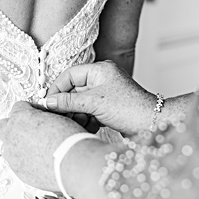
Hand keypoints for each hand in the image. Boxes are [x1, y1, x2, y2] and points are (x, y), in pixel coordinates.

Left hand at [0, 100, 85, 190]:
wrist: (71, 162)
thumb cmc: (67, 138)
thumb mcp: (57, 116)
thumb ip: (42, 116)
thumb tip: (42, 118)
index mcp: (20, 118)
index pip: (17, 107)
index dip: (30, 109)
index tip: (38, 113)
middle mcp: (11, 136)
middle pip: (3, 125)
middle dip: (15, 125)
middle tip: (31, 127)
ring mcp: (12, 156)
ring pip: (7, 146)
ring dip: (18, 143)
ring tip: (36, 145)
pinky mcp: (18, 171)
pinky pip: (16, 162)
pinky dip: (24, 159)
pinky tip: (39, 157)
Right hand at [41, 61, 156, 136]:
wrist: (151, 123)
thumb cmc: (129, 108)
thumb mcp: (95, 103)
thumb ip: (69, 101)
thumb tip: (48, 102)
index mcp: (100, 70)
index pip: (70, 75)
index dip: (57, 89)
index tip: (47, 105)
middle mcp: (102, 79)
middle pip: (73, 90)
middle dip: (67, 106)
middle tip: (61, 119)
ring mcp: (104, 94)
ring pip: (79, 104)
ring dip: (76, 116)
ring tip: (80, 124)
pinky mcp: (107, 108)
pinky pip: (88, 112)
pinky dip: (86, 121)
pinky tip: (91, 128)